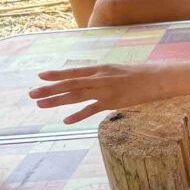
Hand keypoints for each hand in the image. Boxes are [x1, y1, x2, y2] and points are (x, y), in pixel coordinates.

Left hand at [29, 63, 163, 123]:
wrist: (157, 79)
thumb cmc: (141, 74)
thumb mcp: (119, 70)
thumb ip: (104, 76)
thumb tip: (93, 80)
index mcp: (101, 68)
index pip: (74, 71)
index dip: (56, 74)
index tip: (41, 76)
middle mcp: (99, 78)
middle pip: (70, 84)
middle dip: (49, 89)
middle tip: (32, 93)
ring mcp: (105, 90)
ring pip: (75, 95)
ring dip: (57, 100)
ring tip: (41, 104)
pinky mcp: (112, 102)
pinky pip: (91, 109)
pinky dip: (78, 115)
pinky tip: (66, 120)